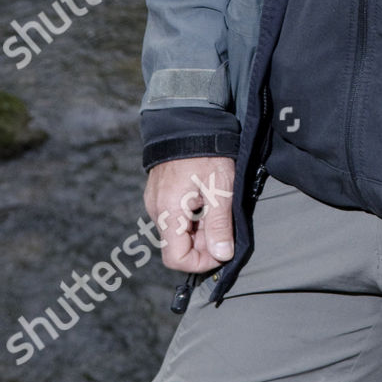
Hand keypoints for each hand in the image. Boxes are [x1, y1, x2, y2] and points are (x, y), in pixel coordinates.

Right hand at [144, 156, 235, 270]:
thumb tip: (222, 255)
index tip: (222, 251)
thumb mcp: (220, 189)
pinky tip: (207, 198)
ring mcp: (156, 199)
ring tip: (218, 207)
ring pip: (177, 230)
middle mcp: (156, 209)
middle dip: (203, 244)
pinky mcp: (160, 191)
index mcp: (168, 211)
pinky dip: (192, 215)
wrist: (190, 119)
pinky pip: (174, 214)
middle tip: (225, 227)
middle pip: (177, 245)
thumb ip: (219, 225)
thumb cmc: (207, 153)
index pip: (176, 258)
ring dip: (199, 229)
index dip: (200, 262)